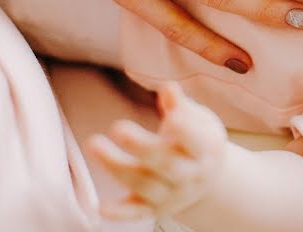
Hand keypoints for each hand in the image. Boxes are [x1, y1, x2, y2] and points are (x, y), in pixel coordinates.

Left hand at [88, 83, 226, 218]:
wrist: (208, 179)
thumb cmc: (199, 140)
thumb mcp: (199, 119)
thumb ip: (181, 106)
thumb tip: (168, 88)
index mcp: (205, 149)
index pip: (196, 140)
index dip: (184, 129)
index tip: (171, 116)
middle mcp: (191, 175)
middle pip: (166, 164)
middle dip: (141, 146)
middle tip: (117, 127)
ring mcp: (173, 194)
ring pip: (145, 185)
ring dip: (117, 167)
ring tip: (94, 144)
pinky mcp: (154, 208)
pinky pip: (137, 213)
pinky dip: (120, 213)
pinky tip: (101, 208)